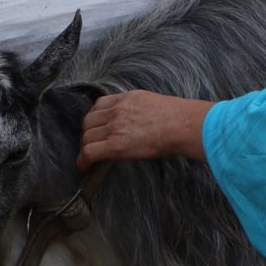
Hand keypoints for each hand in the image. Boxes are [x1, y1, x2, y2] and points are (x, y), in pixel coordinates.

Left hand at [78, 91, 212, 168]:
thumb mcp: (154, 104)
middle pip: (89, 121)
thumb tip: (140, 121)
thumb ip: (140, 109)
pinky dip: (83, 161)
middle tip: (92, 144)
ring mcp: (114, 126)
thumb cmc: (179, 117)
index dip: (94, 118)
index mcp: (127, 98)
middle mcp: (117, 110)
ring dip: (86, 147)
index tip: (96, 127)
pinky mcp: (115, 145)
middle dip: (88, 133)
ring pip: (87, 137)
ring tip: (89, 158)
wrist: (183, 125)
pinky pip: (89, 152)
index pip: (99, 105)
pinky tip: (84, 167)